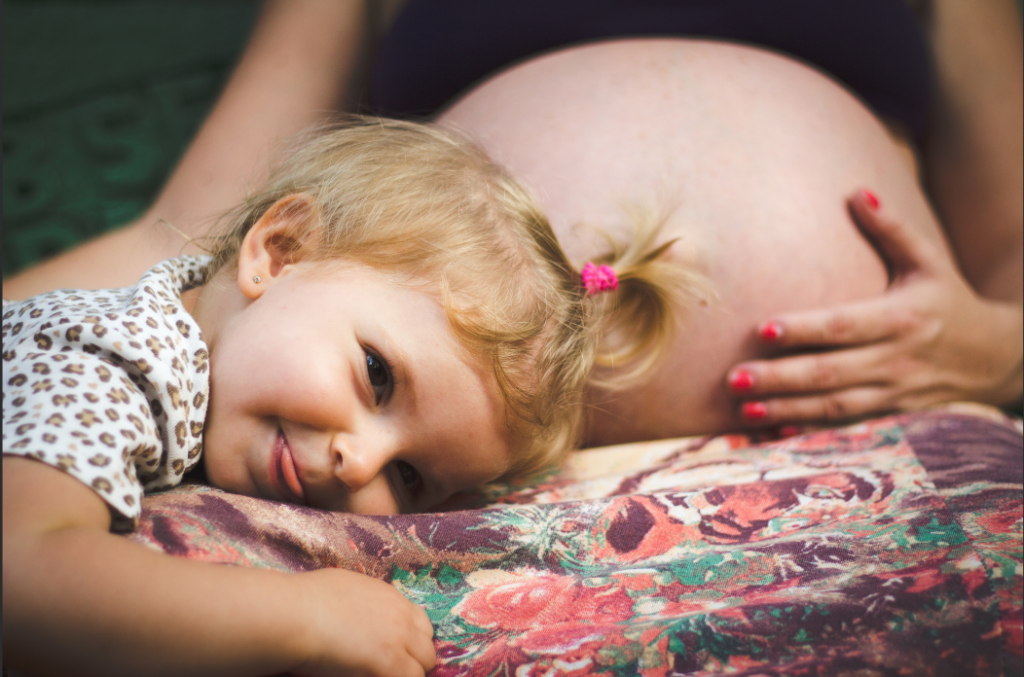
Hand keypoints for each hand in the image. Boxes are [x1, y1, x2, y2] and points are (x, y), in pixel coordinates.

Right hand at [289, 568, 435, 676]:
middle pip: (427, 645)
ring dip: (408, 673)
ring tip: (381, 675)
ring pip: (423, 665)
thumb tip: (354, 613)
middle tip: (390, 670)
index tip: (396, 653)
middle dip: (413, 660)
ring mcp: (398, 638)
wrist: (295, 614)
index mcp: (389, 597)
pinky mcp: (390, 662)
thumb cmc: (305, 601)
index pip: (420, 622)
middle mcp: (400, 615)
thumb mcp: (343, 589)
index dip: (410, 641)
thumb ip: (361, 603)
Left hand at [726, 189, 1023, 425]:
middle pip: (831, 373)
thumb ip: (892, 231)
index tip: (762, 329)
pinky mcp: (891, 417)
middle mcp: (897, 360)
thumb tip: (857, 192)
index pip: (843, 326)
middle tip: (734, 378)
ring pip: (834, 407)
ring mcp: (894, 394)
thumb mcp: (929, 263)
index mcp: (902, 319)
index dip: (803, 329)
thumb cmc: (949, 301)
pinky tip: (773, 435)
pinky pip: (846, 429)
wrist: (998, 358)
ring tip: (742, 410)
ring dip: (786, 411)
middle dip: (780, 378)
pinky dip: (810, 434)